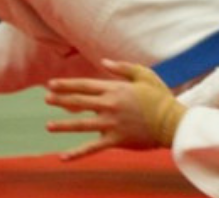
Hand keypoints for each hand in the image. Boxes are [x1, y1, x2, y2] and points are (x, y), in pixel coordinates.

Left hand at [44, 59, 186, 160]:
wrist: (173, 122)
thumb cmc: (160, 97)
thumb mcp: (144, 75)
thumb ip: (123, 67)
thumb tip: (103, 61)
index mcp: (115, 89)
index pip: (84, 86)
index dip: (66, 85)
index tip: (50, 84)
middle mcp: (110, 105)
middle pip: (78, 102)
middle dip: (60, 100)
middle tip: (46, 99)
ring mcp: (111, 123)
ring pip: (81, 125)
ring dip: (63, 125)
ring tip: (49, 126)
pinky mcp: (115, 140)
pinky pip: (92, 147)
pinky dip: (77, 153)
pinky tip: (63, 157)